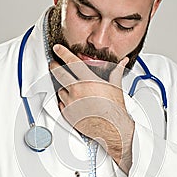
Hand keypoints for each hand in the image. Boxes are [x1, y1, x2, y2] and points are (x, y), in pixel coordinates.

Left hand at [50, 45, 134, 173]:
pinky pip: (61, 103)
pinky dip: (64, 100)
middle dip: (54, 66)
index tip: (57, 48)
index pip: (71, 62)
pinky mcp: (68, 113)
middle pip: (59, 73)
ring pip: (59, 89)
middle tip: (54, 64)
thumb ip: (116, 71)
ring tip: (71, 88)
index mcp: (88, 81)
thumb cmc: (114, 110)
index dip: (62, 52)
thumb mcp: (116, 87)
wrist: (112, 128)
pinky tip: (72, 101)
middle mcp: (77, 90)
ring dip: (63, 86)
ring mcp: (71, 102)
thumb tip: (122, 63)